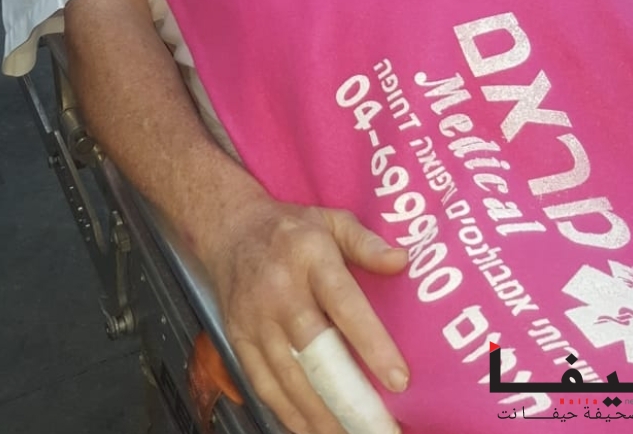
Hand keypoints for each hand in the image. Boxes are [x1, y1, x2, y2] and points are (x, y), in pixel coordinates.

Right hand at [205, 196, 408, 433]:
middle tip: (382, 427)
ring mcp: (255, 320)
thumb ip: (367, 243)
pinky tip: (316, 431)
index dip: (371, 343)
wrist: (230, 229)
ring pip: (290, 378)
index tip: (400, 380)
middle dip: (350, 397)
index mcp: (310, 257)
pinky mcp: (238, 341)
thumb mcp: (333, 219)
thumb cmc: (292, 229)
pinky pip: (265, 387)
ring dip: (324, 416)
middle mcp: (280, 291)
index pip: (344, 304)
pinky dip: (291, 416)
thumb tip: (402, 261)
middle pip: (316, 352)